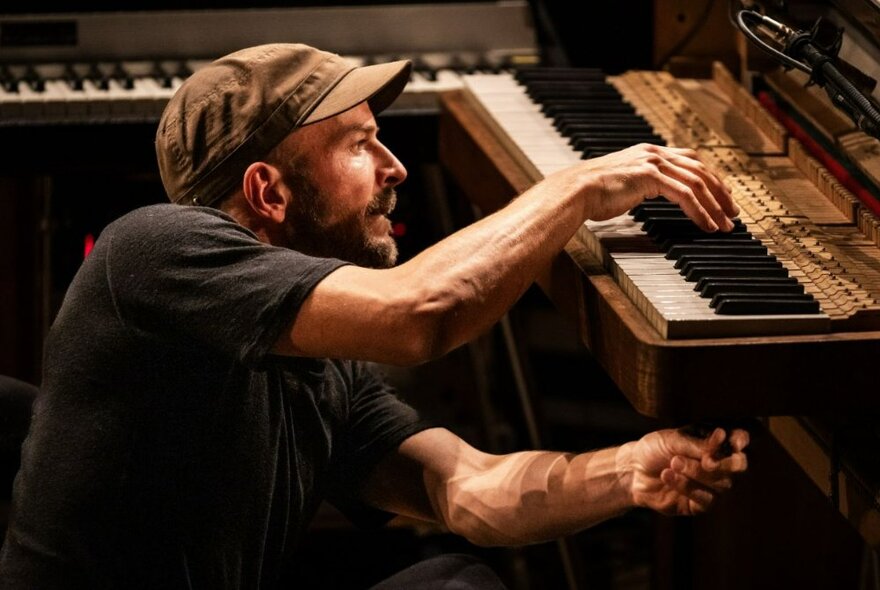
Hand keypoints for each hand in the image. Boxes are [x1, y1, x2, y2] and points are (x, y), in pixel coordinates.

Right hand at [567, 143, 739, 231]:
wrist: (576, 190)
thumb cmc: (593, 193)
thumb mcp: (623, 183)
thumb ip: (640, 183)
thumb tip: (646, 193)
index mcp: (649, 152)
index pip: (691, 160)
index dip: (711, 178)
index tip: (722, 196)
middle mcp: (654, 153)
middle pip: (700, 170)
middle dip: (721, 193)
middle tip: (732, 213)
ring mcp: (653, 162)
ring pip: (697, 183)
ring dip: (714, 206)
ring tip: (723, 225)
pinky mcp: (651, 176)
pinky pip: (685, 195)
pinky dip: (700, 212)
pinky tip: (706, 225)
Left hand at [623, 427, 749, 515]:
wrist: (632, 470)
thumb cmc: (654, 449)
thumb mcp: (673, 440)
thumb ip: (699, 443)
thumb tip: (723, 436)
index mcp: (714, 443)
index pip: (739, 440)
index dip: (742, 440)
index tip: (734, 441)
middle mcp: (718, 464)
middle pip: (739, 466)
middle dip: (725, 464)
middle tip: (706, 461)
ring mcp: (711, 486)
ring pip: (722, 483)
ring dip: (698, 473)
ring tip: (674, 463)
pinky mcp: (700, 504)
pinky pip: (705, 499)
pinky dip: (687, 486)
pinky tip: (668, 475)